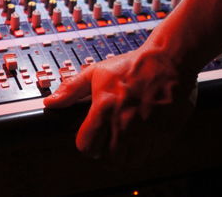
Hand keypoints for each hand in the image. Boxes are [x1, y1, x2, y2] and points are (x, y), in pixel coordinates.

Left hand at [43, 44, 196, 166]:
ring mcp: (146, 130)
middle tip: (110, 142)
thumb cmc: (134, 65)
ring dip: (125, 155)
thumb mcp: (98, 72)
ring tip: (126, 142)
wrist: (168, 60)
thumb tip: (52, 102)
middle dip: (106, 152)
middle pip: (108, 159)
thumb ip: (72, 89)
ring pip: (129, 161)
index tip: (93, 139)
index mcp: (105, 108)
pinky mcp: (164, 133)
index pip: (86, 145)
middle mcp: (124, 123)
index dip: (87, 144)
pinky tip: (143, 138)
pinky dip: (144, 152)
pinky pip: (150, 155)